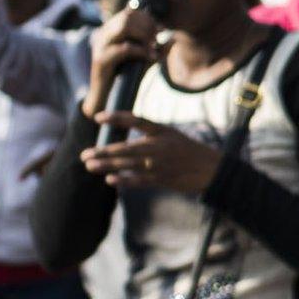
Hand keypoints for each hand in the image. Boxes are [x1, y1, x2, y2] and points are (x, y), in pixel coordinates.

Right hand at [82, 6, 162, 119]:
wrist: (107, 97)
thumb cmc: (125, 76)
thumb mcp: (143, 59)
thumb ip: (156, 49)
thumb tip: (172, 40)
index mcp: (110, 30)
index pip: (129, 12)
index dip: (148, 19)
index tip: (161, 30)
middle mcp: (103, 34)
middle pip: (127, 16)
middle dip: (147, 25)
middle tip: (157, 39)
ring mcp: (100, 46)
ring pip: (124, 26)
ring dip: (144, 35)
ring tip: (153, 46)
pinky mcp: (101, 60)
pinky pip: (124, 48)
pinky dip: (141, 51)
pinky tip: (151, 58)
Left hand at [83, 112, 223, 194]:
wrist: (213, 169)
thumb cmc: (191, 152)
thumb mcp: (173, 136)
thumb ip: (152, 137)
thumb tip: (126, 143)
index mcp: (163, 131)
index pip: (136, 120)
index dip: (116, 117)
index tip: (97, 117)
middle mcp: (159, 146)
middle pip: (125, 148)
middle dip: (103, 151)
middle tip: (84, 154)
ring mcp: (160, 163)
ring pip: (127, 164)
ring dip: (107, 166)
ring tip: (90, 166)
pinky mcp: (162, 179)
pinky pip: (138, 180)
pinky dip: (124, 180)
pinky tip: (109, 180)